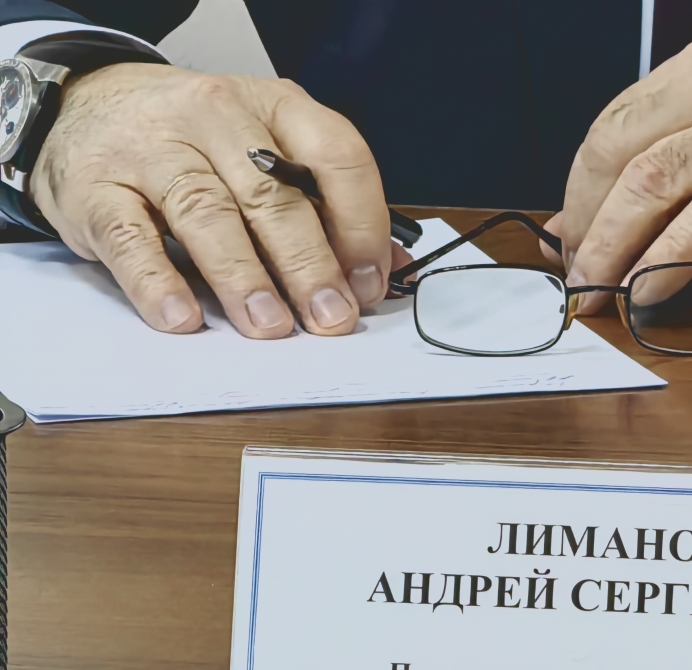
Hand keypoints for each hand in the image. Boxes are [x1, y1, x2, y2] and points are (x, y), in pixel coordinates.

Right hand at [30, 63, 409, 337]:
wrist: (88, 105)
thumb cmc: (197, 140)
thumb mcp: (268, 150)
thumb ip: (326, 206)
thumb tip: (384, 270)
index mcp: (274, 107)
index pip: (335, 155)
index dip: (361, 223)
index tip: (368, 281)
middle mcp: (214, 118)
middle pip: (274, 196)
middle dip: (309, 264)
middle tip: (330, 316)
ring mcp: (151, 150)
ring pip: (208, 216)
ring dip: (244, 279)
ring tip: (270, 325)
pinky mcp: (96, 189)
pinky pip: (131, 238)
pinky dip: (158, 282)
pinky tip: (183, 317)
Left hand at [548, 39, 691, 311]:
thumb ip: (646, 174)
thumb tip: (570, 231)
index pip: (610, 129)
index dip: (578, 195)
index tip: (571, 243)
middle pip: (621, 155)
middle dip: (589, 227)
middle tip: (580, 278)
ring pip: (654, 183)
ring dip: (616, 248)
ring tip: (602, 292)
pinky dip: (669, 260)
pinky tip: (650, 291)